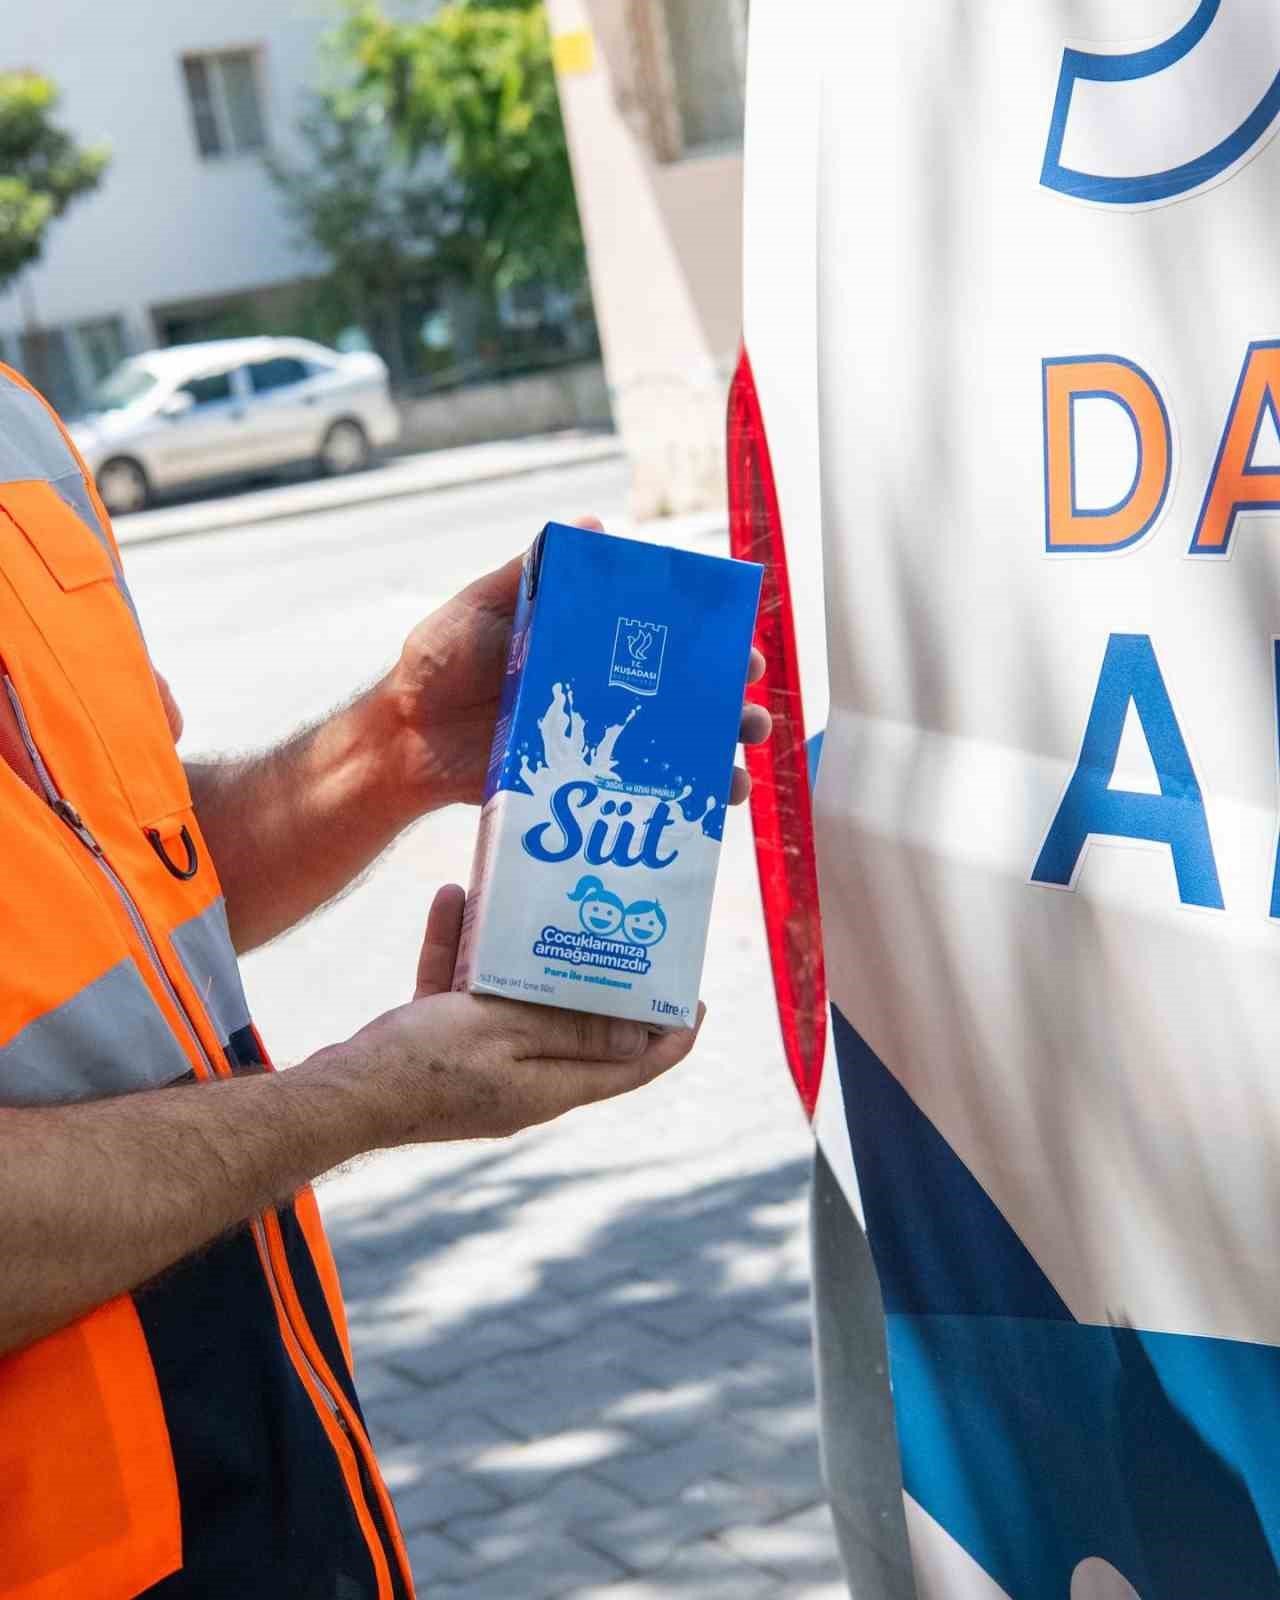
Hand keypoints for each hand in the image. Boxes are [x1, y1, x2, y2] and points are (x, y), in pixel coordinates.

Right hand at [331, 886, 700, 1147]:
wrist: (333, 1095)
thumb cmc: (421, 1063)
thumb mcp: (505, 1032)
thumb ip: (572, 1028)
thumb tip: (642, 1035)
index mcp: (551, 1087)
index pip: (633, 1067)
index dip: (671, 1035)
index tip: (695, 997)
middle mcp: (524, 1082)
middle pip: (580, 1028)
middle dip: (599, 980)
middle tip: (617, 928)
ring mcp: (480, 1068)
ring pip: (517, 1002)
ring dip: (522, 954)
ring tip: (533, 899)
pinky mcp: (439, 1049)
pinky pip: (461, 994)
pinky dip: (461, 952)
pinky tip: (451, 900)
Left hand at [380, 517, 771, 812]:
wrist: (403, 739)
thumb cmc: (437, 663)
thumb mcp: (481, 605)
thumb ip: (530, 572)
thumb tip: (589, 523)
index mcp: (586, 644)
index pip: (662, 638)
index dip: (708, 639)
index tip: (740, 642)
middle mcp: (602, 691)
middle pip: (683, 694)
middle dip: (728, 699)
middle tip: (750, 704)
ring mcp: (595, 741)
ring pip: (673, 747)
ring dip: (718, 753)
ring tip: (741, 762)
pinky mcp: (580, 784)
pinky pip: (639, 792)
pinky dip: (680, 801)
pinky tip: (711, 807)